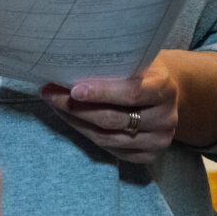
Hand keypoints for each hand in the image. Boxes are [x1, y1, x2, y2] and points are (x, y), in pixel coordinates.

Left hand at [43, 58, 184, 165]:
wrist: (166, 93)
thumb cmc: (144, 71)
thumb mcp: (137, 60)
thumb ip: (115, 64)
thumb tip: (70, 63)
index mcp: (165, 89)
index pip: (131, 93)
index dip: (101, 92)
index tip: (73, 89)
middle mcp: (165, 118)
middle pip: (113, 119)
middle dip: (77, 107)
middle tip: (50, 94)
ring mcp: (158, 140)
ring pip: (107, 138)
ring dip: (75, 121)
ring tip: (54, 105)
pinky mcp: (147, 156)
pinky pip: (109, 149)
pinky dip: (86, 133)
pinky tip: (70, 119)